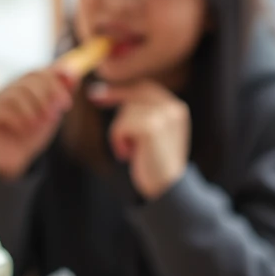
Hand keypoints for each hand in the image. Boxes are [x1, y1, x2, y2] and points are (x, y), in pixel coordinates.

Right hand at [0, 63, 78, 179]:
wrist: (16, 157)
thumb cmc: (35, 131)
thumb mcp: (53, 111)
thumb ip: (62, 93)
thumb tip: (73, 76)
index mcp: (26, 84)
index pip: (40, 73)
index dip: (56, 84)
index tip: (67, 102)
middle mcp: (10, 87)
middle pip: (29, 79)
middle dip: (47, 96)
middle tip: (55, 115)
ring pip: (16, 93)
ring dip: (33, 109)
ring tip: (41, 123)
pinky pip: (3, 109)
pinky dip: (19, 119)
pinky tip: (26, 129)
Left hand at [88, 80, 189, 199]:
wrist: (166, 187)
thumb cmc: (154, 162)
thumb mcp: (152, 133)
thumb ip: (143, 113)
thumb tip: (104, 93)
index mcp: (177, 109)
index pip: (146, 88)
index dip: (121, 89)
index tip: (97, 94)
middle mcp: (174, 108)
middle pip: (134, 96)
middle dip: (117, 107)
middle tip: (104, 113)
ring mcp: (165, 116)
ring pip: (125, 111)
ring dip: (120, 132)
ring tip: (130, 150)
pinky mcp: (152, 127)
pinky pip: (121, 125)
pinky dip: (118, 140)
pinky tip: (127, 154)